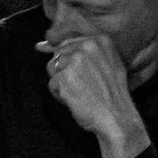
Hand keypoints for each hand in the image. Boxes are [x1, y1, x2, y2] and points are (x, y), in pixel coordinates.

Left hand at [40, 31, 152, 157]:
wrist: (118, 118)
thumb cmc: (112, 94)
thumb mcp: (106, 64)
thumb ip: (79, 51)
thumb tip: (40, 44)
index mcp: (100, 40)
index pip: (68, 43)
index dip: (72, 63)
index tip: (86, 75)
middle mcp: (87, 46)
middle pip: (58, 55)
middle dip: (66, 72)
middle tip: (87, 85)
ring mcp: (75, 61)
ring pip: (52, 68)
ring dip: (62, 83)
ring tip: (82, 92)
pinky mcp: (64, 77)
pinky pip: (51, 84)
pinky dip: (60, 95)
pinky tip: (78, 100)